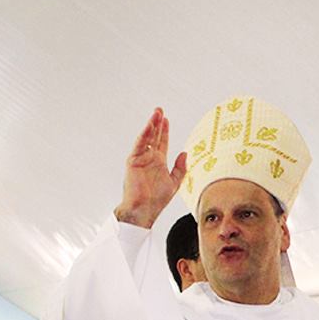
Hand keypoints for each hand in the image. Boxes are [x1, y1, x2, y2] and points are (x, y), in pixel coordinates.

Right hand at [114, 108, 187, 228]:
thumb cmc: (157, 199)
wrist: (144, 209)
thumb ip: (180, 168)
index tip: (166, 119)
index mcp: (158, 162)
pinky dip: (144, 135)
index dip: (164, 131)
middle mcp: (148, 158)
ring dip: (151, 125)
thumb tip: (185, 153)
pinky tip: (149, 126)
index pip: (161, 142)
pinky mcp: (133, 161)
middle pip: (153, 136)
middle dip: (156, 123)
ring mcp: (140, 158)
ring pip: (146, 138)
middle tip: (159, 110)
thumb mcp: (174, 182)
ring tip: (156, 113)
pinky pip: (139, 145)